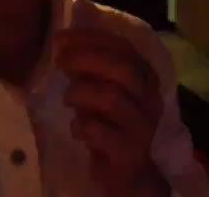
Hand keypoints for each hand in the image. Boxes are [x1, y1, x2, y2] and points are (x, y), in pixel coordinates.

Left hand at [55, 28, 168, 196]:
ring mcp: (142, 126)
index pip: (122, 46)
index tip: (60, 37)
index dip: (90, 38)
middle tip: (59, 60)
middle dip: (85, 58)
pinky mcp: (130, 153)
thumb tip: (62, 42)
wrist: (129, 172)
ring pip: (111, 97)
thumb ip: (87, 66)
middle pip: (122, 67)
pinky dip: (82, 125)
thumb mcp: (99, 87)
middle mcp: (150, 97)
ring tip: (67, 98)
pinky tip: (76, 128)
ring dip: (81, 92)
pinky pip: (101, 131)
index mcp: (145, 75)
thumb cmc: (110, 121)